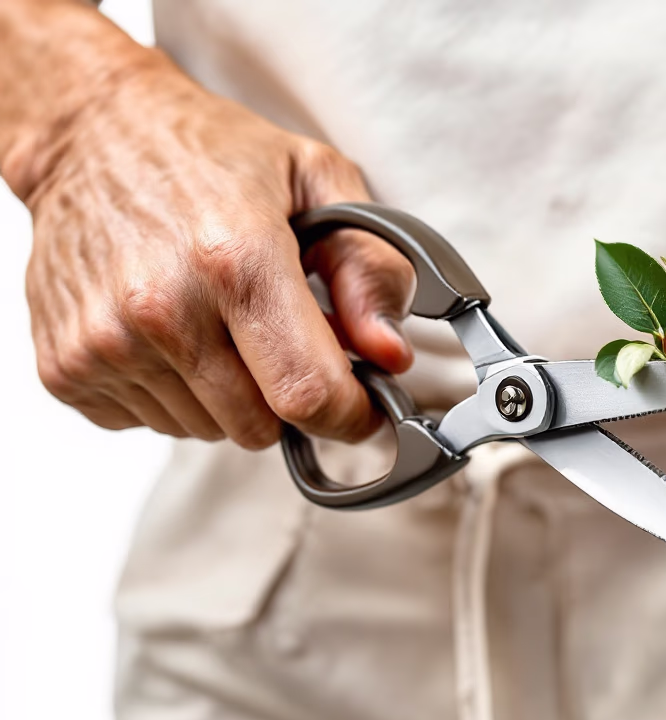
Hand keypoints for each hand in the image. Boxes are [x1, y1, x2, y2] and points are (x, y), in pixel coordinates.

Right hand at [17, 52, 413, 446]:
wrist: (92, 133)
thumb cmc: (210, 154)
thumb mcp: (319, 180)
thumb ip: (372, 269)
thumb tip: (391, 355)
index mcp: (234, 259)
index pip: (307, 393)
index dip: (350, 415)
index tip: (362, 407)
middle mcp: (162, 308)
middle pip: (259, 427)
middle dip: (286, 399)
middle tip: (278, 338)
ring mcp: (105, 344)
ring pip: (207, 431)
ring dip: (228, 396)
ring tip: (216, 321)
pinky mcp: (66, 368)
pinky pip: (154, 423)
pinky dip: (176, 393)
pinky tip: (170, 332)